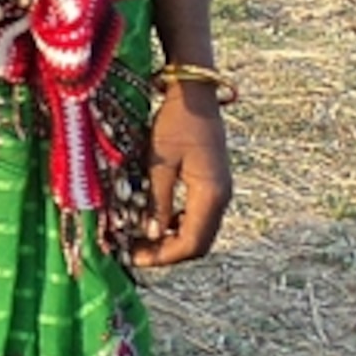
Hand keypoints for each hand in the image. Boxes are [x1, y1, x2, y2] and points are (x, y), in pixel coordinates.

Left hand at [134, 82, 230, 266]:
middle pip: (198, 242)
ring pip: (198, 231)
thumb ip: (157, 200)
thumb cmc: (175, 123)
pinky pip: (197, 216)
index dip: (164, 256)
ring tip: (138, 239)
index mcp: (211, 194)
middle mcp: (221, 198)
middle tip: (133, 252)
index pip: (192, 243)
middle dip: (166, 252)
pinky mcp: (213, 184)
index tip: (134, 258)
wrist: (195, 96)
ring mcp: (219, 191)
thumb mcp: (160, 162)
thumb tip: (151, 235)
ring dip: (170, 240)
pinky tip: (153, 220)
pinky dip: (176, 224)